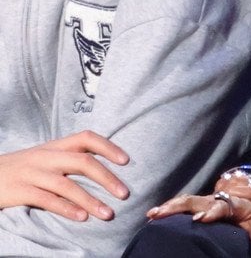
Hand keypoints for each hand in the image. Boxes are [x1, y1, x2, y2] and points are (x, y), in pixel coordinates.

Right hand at [0, 130, 128, 221]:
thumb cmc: (22, 169)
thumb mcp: (45, 157)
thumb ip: (69, 158)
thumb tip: (105, 167)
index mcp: (55, 146)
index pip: (86, 138)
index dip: (108, 147)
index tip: (126, 161)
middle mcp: (45, 157)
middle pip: (82, 162)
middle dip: (107, 178)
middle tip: (125, 194)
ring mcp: (32, 173)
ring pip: (67, 185)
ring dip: (91, 200)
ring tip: (108, 213)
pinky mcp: (19, 191)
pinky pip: (46, 200)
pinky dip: (66, 209)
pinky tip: (82, 217)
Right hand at [147, 192, 250, 245]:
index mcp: (234, 204)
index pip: (222, 206)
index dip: (212, 212)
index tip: (201, 220)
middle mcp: (217, 200)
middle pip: (196, 200)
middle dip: (179, 206)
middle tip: (161, 213)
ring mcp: (207, 203)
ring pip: (186, 201)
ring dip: (169, 207)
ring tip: (152, 214)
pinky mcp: (200, 208)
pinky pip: (183, 206)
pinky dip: (168, 209)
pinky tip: (153, 216)